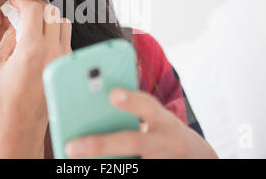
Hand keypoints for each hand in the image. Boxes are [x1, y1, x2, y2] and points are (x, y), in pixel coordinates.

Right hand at [0, 0, 71, 157]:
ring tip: (34, 24)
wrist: (21, 126)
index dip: (23, 1)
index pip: (35, 9)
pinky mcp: (66, 65)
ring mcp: (63, 58)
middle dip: (37, 6)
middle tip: (24, 11)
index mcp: (31, 48)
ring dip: (49, 18)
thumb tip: (17, 21)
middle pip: (52, 11)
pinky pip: (66, 38)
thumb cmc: (4, 99)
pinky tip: (41, 40)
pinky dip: (55, 32)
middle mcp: (52, 50)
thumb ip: (8, 37)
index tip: (15, 4)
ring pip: (64, 22)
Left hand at [64, 89, 217, 158]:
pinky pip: (132, 173)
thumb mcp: (155, 116)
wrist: (194, 156)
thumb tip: (91, 105)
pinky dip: (110, 170)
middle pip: (131, 142)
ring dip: (102, 165)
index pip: (148, 105)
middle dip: (100, 145)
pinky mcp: (156, 173)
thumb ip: (133, 110)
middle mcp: (163, 141)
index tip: (112, 94)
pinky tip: (88, 167)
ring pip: (130, 165)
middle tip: (71, 146)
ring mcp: (160, 161)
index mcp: (162, 118)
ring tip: (73, 160)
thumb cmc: (162, 129)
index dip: (132, 100)